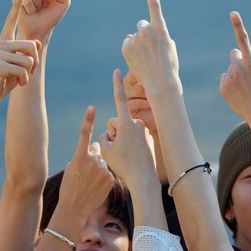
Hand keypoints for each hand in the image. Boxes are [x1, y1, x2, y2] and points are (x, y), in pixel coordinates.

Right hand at [0, 0, 39, 113]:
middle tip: (28, 72)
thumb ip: (25, 52)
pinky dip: (24, 80)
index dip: (15, 7)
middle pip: (31, 46)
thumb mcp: (18, 63)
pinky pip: (22, 70)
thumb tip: (36, 44)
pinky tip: (17, 83)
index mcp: (4, 39)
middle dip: (34, 62)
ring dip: (28, 73)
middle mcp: (0, 43)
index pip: (11, 21)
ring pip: (28, 60)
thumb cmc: (5, 78)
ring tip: (21, 78)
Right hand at [59, 106, 114, 220]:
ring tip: (91, 184)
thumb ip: (81, 156)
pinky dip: (105, 178)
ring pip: (105, 162)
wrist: (74, 210)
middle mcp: (92, 159)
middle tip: (87, 173)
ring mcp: (103, 168)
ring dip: (100, 169)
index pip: (85, 133)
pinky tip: (98, 188)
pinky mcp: (111, 177)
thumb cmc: (69, 189)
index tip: (92, 107)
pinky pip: (110, 172)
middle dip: (95, 156)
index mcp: (79, 155)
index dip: (88, 119)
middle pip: (98, 150)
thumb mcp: (70, 168)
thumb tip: (91, 150)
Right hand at [99, 70, 156, 190]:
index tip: (117, 70)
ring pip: (125, 131)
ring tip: (126, 156)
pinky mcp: (148, 138)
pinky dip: (130, 145)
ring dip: (122, 140)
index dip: (116, 84)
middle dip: (113, 134)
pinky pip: (133, 138)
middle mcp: (137, 123)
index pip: (119, 98)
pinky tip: (134, 157)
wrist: (144, 180)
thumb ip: (102, 136)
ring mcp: (144, 130)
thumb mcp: (105, 150)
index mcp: (127, 123)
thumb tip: (109, 133)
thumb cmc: (124, 166)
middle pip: (117, 122)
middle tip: (117, 151)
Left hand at [121, 0, 180, 96]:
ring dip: (138, 44)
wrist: (161, 84)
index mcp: (161, 28)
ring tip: (146, 58)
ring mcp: (136, 39)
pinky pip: (127, 44)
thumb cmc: (169, 66)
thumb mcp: (169, 47)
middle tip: (150, 47)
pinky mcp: (127, 48)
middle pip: (141, 24)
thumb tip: (137, 32)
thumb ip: (157, 34)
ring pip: (134, 37)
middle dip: (144, 32)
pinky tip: (138, 60)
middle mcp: (147, 31)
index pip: (155, 5)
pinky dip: (131, 51)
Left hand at [219, 12, 250, 140]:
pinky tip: (239, 93)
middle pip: (234, 54)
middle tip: (248, 74)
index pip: (243, 40)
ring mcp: (229, 78)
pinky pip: (225, 78)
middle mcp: (238, 69)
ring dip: (236, 74)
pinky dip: (230, 84)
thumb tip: (241, 56)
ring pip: (230, 68)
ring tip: (246, 88)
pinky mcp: (223, 88)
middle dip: (239, 60)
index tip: (233, 13)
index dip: (238, 25)